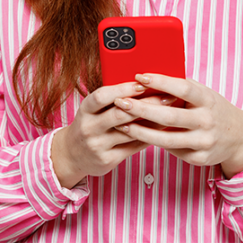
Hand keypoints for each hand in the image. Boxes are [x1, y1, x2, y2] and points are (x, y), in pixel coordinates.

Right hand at [50, 81, 175, 188]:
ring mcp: (97, 145)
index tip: (143, 82)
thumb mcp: (93, 109)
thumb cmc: (91, 123)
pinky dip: (149, 136)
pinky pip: (133, 147)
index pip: (102, 96)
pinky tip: (162, 129)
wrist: (72, 155)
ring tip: (171, 112)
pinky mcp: (107, 160)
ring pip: (130, 132)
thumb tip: (144, 82)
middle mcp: (89, 128)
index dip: (123, 89)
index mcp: (85, 110)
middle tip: (168, 97)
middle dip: (146, 104)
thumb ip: (112, 98)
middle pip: (119, 114)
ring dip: (153, 121)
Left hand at [114, 74, 242, 178]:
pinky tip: (138, 138)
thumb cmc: (213, 109)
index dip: (161, 82)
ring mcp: (204, 141)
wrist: (238, 137)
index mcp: (208, 99)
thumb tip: (149, 78)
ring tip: (121, 124)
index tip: (140, 76)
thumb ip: (182, 88)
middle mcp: (207, 121)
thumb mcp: (204, 94)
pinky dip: (154, 143)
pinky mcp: (199, 158)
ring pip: (166, 139)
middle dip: (141, 109)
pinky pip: (171, 150)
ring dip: (140, 131)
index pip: (182, 88)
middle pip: (169, 116)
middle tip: (121, 102)